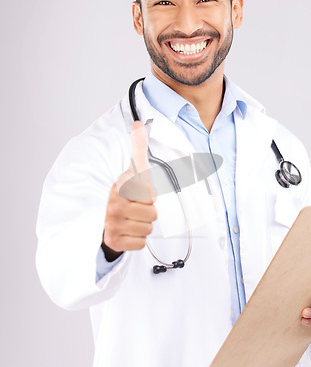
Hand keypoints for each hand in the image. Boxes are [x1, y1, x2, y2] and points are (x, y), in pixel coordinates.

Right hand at [102, 121, 156, 256]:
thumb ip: (138, 148)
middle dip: (148, 213)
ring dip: (144, 226)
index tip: (137, 194)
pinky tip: (129, 232)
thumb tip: (138, 123)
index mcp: (120, 187)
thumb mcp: (132, 171)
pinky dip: (138, 240)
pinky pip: (141, 243)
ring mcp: (111, 224)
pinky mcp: (113, 241)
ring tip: (132, 220)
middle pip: (152, 213)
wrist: (103, 220)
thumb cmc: (124, 195)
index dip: (150, 195)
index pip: (150, 194)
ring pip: (148, 229)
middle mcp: (113, 205)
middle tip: (136, 210)